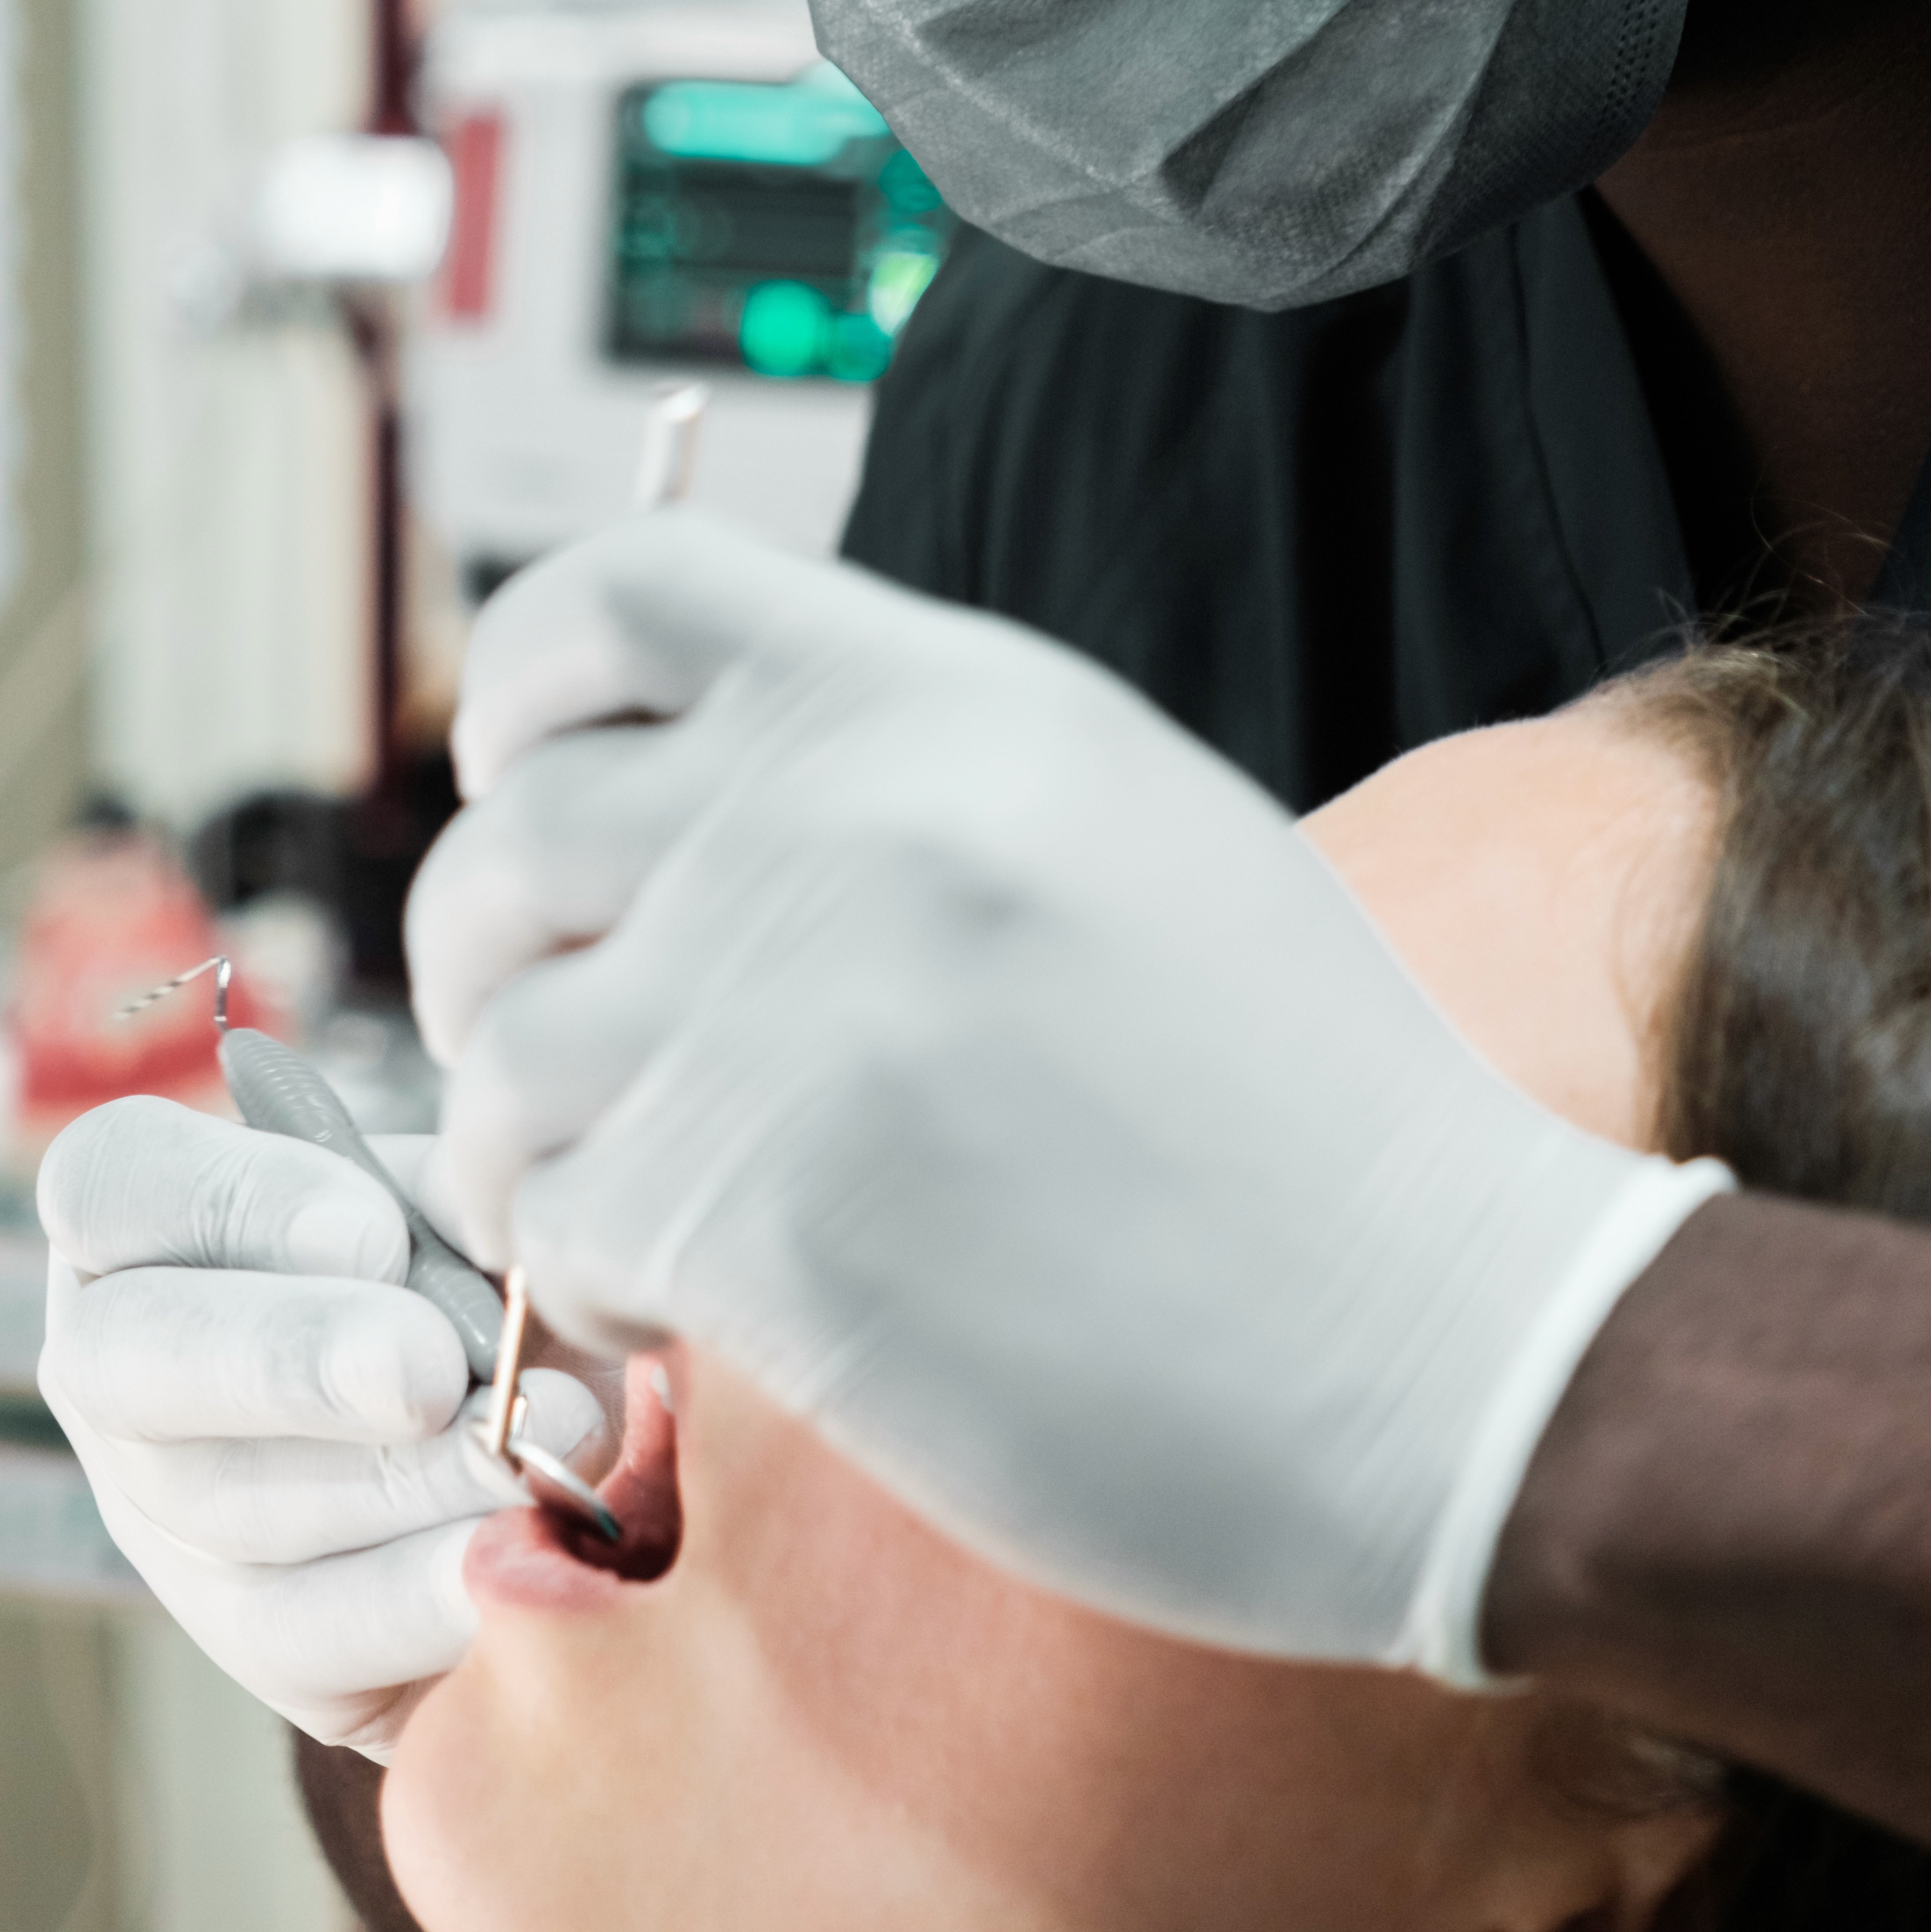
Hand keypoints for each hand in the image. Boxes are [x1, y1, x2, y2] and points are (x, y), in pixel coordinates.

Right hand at [36, 1097, 613, 1754]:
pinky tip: (506, 1553)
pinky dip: (413, 1598)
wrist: (518, 1427)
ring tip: (518, 1455)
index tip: (376, 1232)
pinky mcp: (245, 1632)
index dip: (235, 1202)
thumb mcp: (453, 1206)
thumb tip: (491, 1222)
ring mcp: (159, 1513)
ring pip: (225, 1510)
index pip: (106, 1180)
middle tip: (429, 1371)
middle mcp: (113, 1366)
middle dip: (287, 1363)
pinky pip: (300, 1639)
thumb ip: (452, 1198)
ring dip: (388, 1485)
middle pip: (129, 1358)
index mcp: (140, 1221)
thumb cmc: (459, 1272)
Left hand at [410, 516, 1725, 1685]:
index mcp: (945, 699)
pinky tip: (678, 1307)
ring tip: (621, 1196)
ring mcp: (795, 1014)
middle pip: (515, 830)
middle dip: (487, 949)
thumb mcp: (1112, 819)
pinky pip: (557, 1218)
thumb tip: (682, 761)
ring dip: (522, 1137)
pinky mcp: (769, 1218)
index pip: (619, 587)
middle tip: (544, 1036)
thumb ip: (901, 759)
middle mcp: (847, 817)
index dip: (521, 684)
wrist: (1443, 1343)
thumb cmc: (1293, 1105)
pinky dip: (581, 1272)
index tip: (525, 778)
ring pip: (503, 1047)